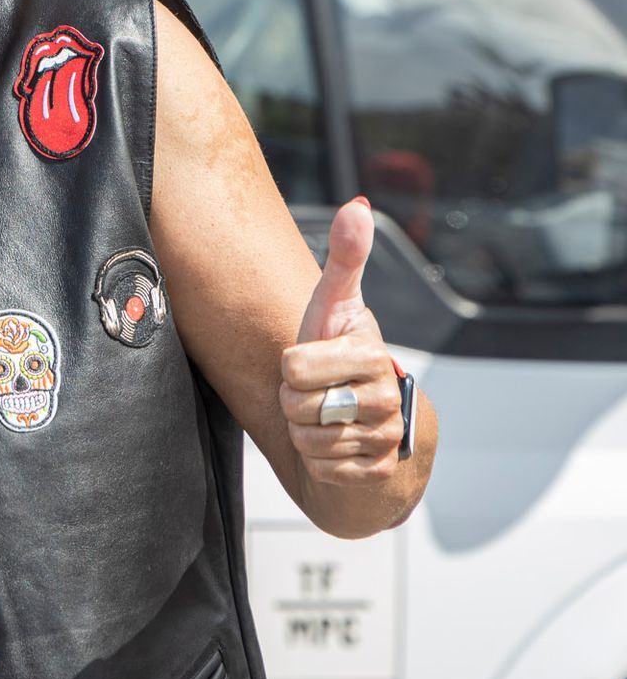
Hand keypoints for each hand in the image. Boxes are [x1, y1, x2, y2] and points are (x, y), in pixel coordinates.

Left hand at [279, 198, 403, 484]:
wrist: (367, 414)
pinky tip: (336, 443)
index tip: (313, 360)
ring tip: (325, 413)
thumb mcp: (334, 304)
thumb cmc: (339, 349)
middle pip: (297, 406)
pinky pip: (320, 469)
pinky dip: (317, 460)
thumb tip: (358, 205)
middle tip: (317, 389)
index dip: (291, 365)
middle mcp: (387, 399)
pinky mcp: (376, 472)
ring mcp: (385, 439)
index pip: (293, 366)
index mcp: (373, 354)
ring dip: (303, 430)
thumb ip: (346, 257)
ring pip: (306, 441)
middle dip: (294, 399)